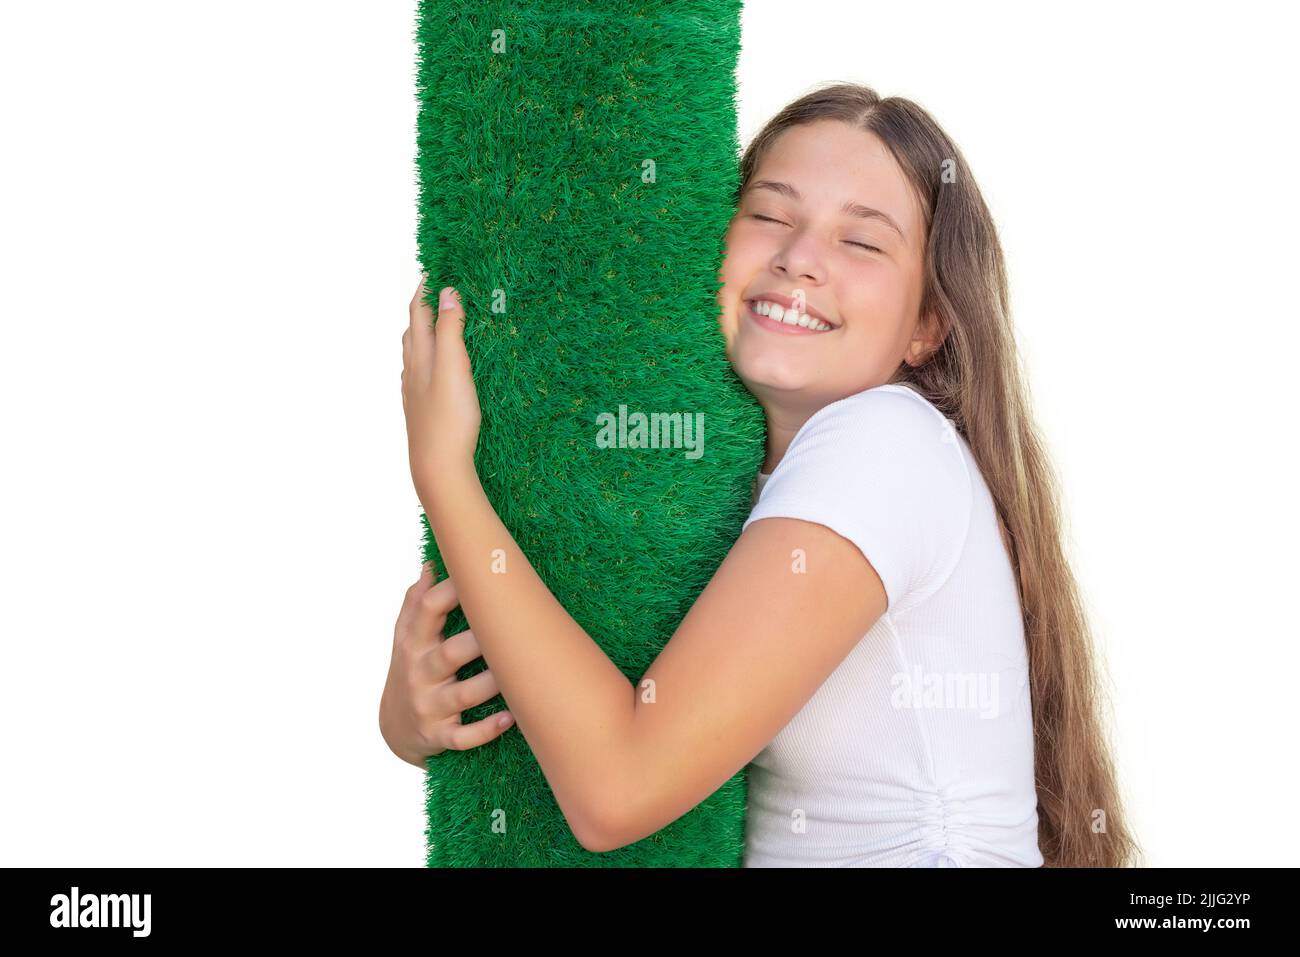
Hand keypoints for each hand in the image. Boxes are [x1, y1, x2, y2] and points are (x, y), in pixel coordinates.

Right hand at [379, 561, 513, 767]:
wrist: (394, 729)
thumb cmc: (411, 670)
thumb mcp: (405, 638)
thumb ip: (416, 602)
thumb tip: (431, 564)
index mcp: (413, 642)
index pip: (428, 610)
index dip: (453, 590)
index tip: (481, 573)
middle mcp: (419, 673)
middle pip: (449, 653)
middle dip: (478, 641)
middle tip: (511, 625)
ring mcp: (429, 707)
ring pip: (462, 695)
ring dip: (490, 684)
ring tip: (518, 670)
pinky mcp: (438, 736)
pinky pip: (463, 737)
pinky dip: (485, 730)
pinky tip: (510, 716)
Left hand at [402, 274, 480, 503]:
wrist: (437, 466)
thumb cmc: (449, 418)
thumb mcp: (454, 367)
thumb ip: (449, 329)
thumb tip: (447, 292)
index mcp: (419, 355)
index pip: (418, 312)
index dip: (425, 290)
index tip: (436, 270)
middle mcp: (411, 370)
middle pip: (413, 330)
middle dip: (424, 308)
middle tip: (438, 292)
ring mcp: (414, 392)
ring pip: (414, 354)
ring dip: (423, 334)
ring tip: (436, 325)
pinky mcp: (422, 410)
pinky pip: (420, 375)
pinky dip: (427, 360)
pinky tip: (434, 370)